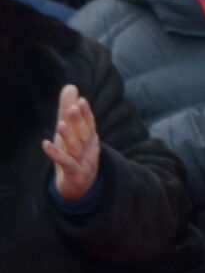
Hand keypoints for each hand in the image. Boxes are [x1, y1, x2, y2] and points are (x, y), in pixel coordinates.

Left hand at [42, 84, 101, 200]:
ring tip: (60, 125)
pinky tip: (45, 144)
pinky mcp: (73, 173)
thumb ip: (70, 110)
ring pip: (76, 148)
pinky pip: (65, 163)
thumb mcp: (72, 131)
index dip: (85, 113)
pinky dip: (56, 154)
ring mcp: (83, 161)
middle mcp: (89, 148)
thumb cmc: (75, 153)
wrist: (80, 185)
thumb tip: (71, 86)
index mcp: (90, 138)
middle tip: (73, 108)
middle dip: (79, 121)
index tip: (80, 100)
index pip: (90, 124)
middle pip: (84, 134)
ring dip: (69, 136)